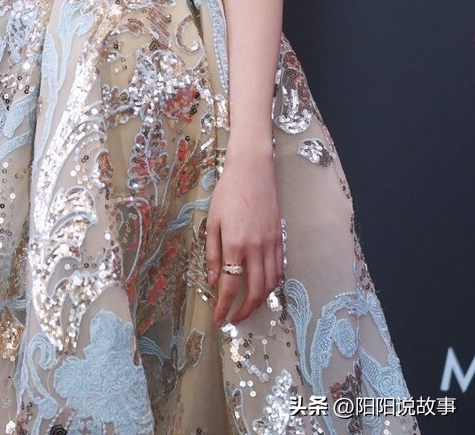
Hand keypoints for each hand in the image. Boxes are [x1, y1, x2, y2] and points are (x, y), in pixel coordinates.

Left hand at [205, 146, 283, 327]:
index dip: (224, 307)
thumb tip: (212, 280)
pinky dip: (271, 284)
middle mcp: (255, 249)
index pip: (229, 286)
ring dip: (259, 301)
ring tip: (247, 307)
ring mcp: (271, 245)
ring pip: (270, 284)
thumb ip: (211, 253)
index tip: (219, 320)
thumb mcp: (212, 221)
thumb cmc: (227, 193)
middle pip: (254, 292)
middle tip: (234, 318)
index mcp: (234, 244)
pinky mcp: (280, 239)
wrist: (252, 172)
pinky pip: (279, 270)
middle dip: (244, 311)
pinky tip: (262, 286)